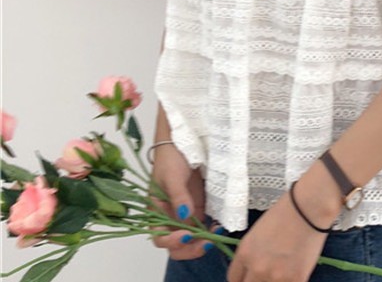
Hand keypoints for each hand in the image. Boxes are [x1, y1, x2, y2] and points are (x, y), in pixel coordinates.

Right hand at [148, 142, 220, 259]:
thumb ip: (178, 196)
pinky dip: (211, 228)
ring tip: (216, 233)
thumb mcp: (172, 175)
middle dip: (191, 248)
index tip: (185, 236)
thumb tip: (185, 217)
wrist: (183, 139)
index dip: (171, 242)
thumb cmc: (171, 156)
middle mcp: (170, 215)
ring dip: (203, 240)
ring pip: (193, 237)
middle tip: (206, 243)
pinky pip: (204, 224)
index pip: (160, 237)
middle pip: (177, 243)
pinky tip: (220, 225)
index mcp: (157, 211)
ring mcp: (186, 212)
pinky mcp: (199, 205)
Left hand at [226, 173, 340, 281]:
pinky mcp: (296, 280)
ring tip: (282, 271)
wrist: (308, 208)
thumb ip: (254, 253)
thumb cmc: (285, 212)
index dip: (242, 279)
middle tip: (266, 276)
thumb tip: (255, 267)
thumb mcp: (259, 232)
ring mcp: (276, 277)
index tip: (248, 278)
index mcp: (245, 253)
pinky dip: (291, 281)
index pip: (234, 279)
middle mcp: (257, 267)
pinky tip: (295, 271)